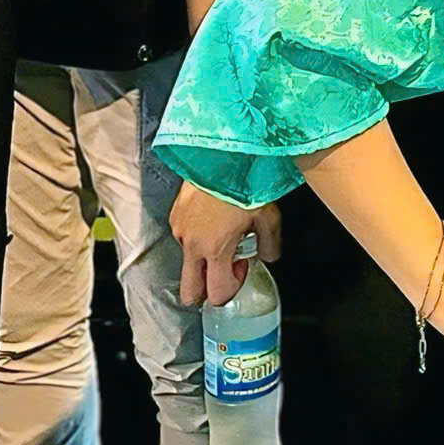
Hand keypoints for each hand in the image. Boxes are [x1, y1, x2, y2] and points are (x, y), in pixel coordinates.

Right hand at [172, 185, 282, 307]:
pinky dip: (197, 236)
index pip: (216, 293)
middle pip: (189, 291)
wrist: (221, 152)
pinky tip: (213, 216)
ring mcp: (179, 229)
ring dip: (203, 256)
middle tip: (226, 266)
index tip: (242, 265)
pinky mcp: (174, 214)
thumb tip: (267, 256)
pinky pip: (184, 236)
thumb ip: (269, 244)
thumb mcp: (268, 216)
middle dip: (206, 289)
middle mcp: (191, 245)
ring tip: (222, 230)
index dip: (231, 287)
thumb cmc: (245, 182)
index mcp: (214, 250)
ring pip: (188, 260)